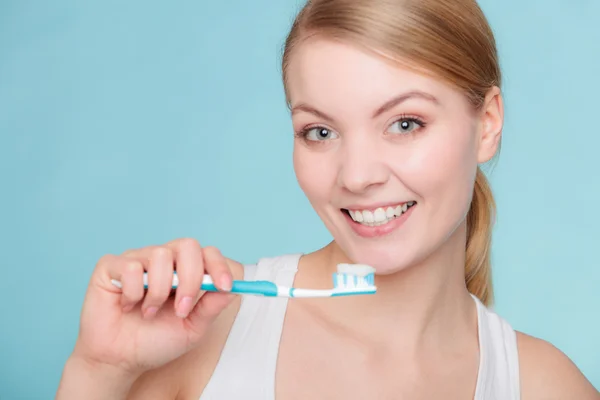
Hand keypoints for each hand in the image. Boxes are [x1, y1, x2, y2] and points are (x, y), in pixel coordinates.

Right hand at [69, 238, 234, 376]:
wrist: (119, 360)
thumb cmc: (154, 342)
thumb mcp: (191, 329)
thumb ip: (211, 307)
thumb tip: (233, 289)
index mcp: (184, 271)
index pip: (207, 253)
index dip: (218, 266)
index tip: (225, 286)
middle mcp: (162, 260)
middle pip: (187, 245)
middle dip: (191, 278)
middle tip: (183, 309)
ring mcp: (137, 260)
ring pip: (160, 255)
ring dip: (159, 291)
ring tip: (150, 313)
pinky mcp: (111, 266)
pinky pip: (130, 266)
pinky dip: (133, 292)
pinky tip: (128, 306)